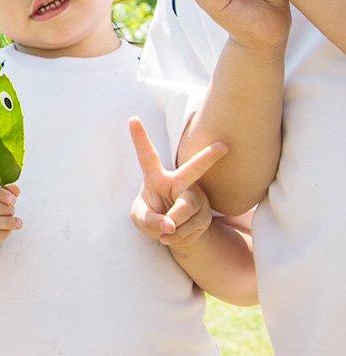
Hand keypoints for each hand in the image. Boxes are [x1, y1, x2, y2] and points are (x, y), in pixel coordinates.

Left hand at [128, 117, 225, 247]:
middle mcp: (179, 182)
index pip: (147, 155)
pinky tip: (176, 234)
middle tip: (222, 146)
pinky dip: (179, 237)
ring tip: (166, 231)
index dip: (139, 137)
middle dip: (208, 158)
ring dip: (173, 228)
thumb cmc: (152, 217)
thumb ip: (151, 221)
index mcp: (156, 177)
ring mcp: (195, 196)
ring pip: (186, 211)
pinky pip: (192, 228)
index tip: (132, 118)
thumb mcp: (142, 220)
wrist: (172, 233)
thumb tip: (170, 225)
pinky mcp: (206, 213)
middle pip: (193, 170)